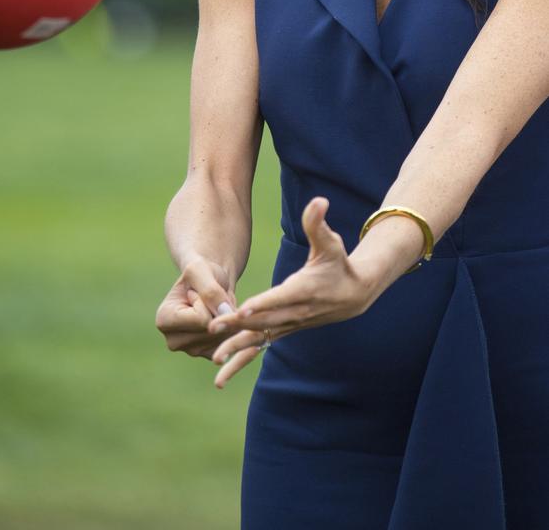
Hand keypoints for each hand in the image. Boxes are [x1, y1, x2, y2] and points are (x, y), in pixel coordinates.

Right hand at [155, 255, 237, 359]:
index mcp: (163, 320)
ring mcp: (191, 351)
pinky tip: (225, 318)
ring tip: (216, 307)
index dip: (208, 300)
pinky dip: (233, 328)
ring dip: (228, 318)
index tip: (197, 292)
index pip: (201, 318)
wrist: (209, 280)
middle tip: (210, 300)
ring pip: (223, 337)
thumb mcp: (201, 270)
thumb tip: (225, 314)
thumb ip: (210, 291)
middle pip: (213, 331)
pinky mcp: (208, 354)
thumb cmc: (200, 272)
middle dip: (219, 311)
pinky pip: (230, 344)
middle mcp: (174, 341)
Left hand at [206, 197, 375, 387]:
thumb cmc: (339, 262)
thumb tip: (319, 201)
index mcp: (303, 289)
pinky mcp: (285, 329)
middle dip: (237, 327)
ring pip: (260, 339)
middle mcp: (295, 311)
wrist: (355, 294)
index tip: (240, 309)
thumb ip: (318, 223)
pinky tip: (222, 365)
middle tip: (211, 330)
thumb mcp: (330, 241)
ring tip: (214, 361)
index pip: (279, 298)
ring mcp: (290, 324)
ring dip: (237, 350)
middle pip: (263, 322)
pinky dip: (243, 354)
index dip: (261, 304)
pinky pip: (261, 345)